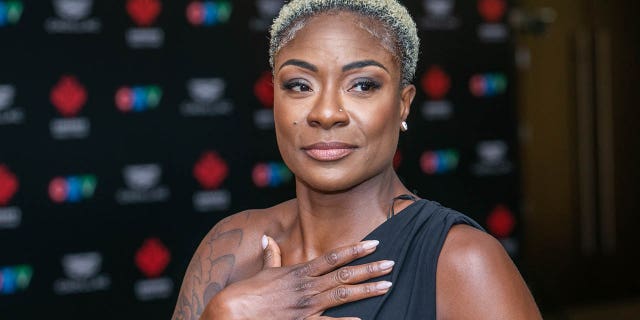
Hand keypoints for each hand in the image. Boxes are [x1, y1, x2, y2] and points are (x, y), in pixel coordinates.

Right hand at [201, 236, 393, 319]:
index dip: (356, 249)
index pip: (335, 257)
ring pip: (343, 295)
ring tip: (387, 285)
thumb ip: (271, 255)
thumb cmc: (248, 292)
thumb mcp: (263, 272)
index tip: (375, 243)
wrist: (233, 311)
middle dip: (371, 268)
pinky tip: (364, 319)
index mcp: (301, 271)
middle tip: (392, 263)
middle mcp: (308, 287)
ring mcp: (307, 306)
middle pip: (345, 274)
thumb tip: (267, 238)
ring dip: (367, 290)